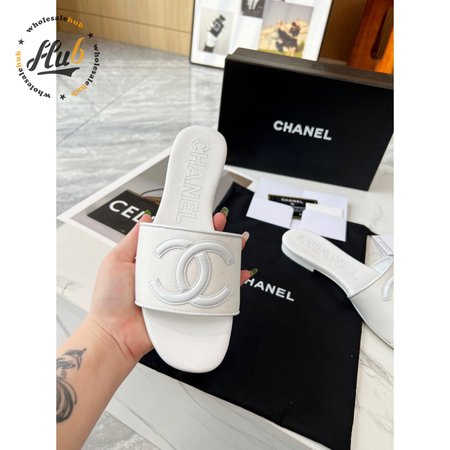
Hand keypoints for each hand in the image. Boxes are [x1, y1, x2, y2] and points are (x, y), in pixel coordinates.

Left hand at [87, 211, 251, 364]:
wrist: (114, 334)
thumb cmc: (110, 300)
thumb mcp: (116, 260)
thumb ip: (132, 240)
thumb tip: (146, 219)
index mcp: (157, 261)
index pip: (179, 238)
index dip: (192, 225)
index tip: (201, 214)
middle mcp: (172, 274)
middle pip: (199, 252)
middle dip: (214, 236)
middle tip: (222, 224)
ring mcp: (183, 291)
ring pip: (210, 272)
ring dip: (227, 257)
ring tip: (235, 244)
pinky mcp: (189, 308)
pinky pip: (213, 297)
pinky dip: (229, 288)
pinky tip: (237, 277)